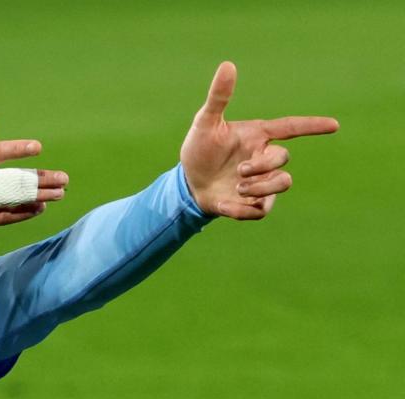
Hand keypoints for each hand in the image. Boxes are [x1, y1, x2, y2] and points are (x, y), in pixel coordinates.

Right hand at [0, 109, 67, 244]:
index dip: (16, 150)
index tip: (38, 148)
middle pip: (12, 181)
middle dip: (40, 181)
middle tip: (64, 179)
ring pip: (14, 200)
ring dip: (39, 197)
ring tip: (61, 193)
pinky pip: (5, 217)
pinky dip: (23, 213)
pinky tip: (41, 207)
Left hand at [180, 62, 338, 219]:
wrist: (188, 184)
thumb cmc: (199, 150)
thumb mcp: (205, 123)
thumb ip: (219, 97)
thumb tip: (228, 65)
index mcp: (257, 135)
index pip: (291, 127)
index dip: (312, 125)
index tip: (334, 125)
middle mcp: (264, 157)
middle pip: (283, 159)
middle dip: (264, 166)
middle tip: (240, 170)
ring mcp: (262, 181)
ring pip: (283, 183)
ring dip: (262, 187)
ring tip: (238, 187)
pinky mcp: (254, 203)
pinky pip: (263, 209)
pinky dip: (244, 209)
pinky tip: (225, 206)